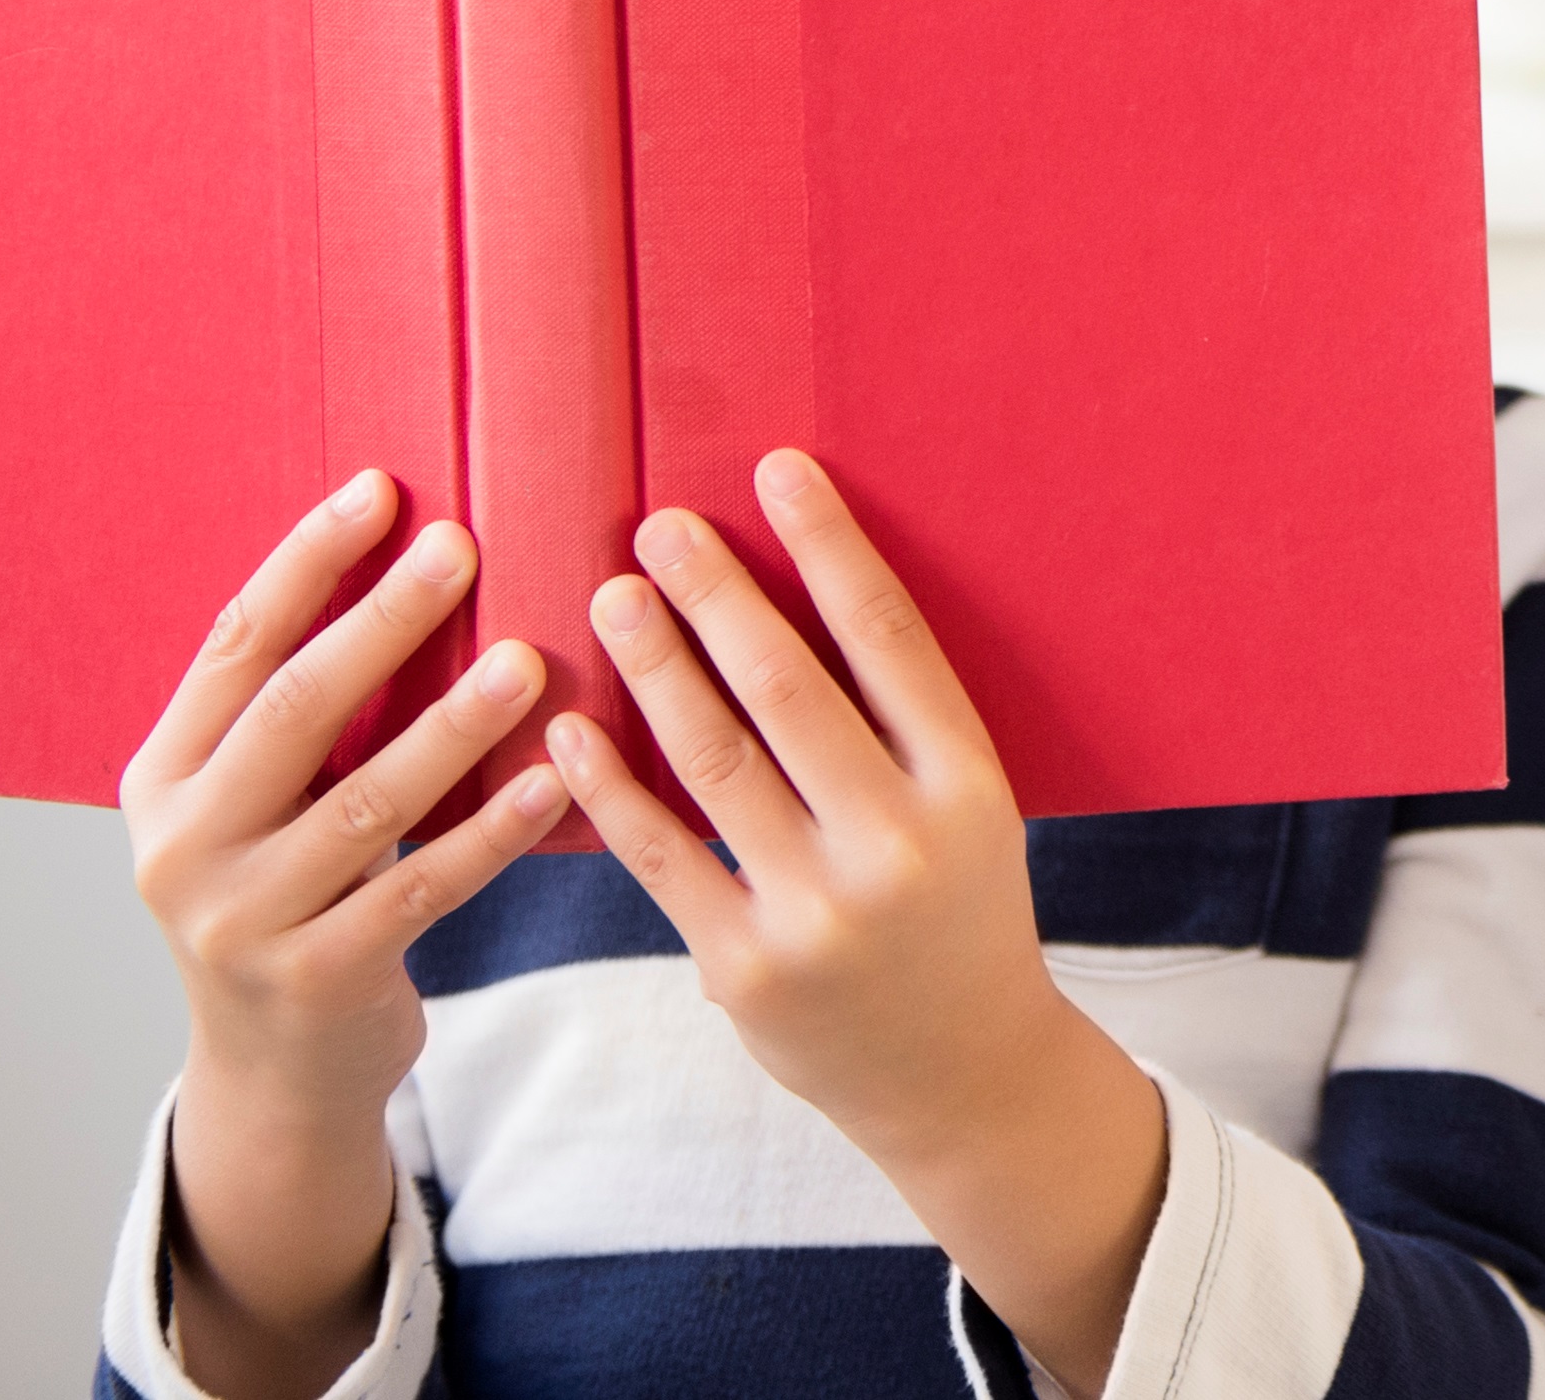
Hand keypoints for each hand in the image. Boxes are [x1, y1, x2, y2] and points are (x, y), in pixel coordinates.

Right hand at [126, 474, 568, 1388]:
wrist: (274, 1072)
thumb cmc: (291, 893)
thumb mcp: (256, 804)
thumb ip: (301, 710)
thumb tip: (415, 559)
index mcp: (163, 779)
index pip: (234, 646)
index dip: (306, 563)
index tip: (381, 488)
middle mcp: (184, 846)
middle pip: (293, 710)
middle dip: (381, 621)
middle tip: (464, 544)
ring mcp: (243, 921)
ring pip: (367, 803)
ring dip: (454, 725)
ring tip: (530, 657)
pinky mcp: (318, 979)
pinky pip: (425, 888)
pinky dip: (495, 830)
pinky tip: (557, 777)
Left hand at [552, 452, 1165, 1382]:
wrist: (960, 1072)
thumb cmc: (959, 911)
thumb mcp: (972, 810)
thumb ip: (901, 725)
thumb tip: (801, 593)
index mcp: (968, 788)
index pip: (890, 640)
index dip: (829, 548)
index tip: (778, 473)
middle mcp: (896, 844)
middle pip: (789, 690)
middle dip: (717, 595)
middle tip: (660, 526)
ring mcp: (815, 911)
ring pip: (713, 762)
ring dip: (653, 667)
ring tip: (611, 596)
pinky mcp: (743, 967)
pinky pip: (661, 856)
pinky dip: (609, 785)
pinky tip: (571, 727)